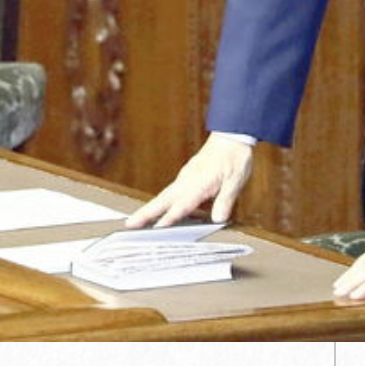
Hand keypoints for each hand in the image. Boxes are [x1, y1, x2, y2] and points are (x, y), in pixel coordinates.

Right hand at [124, 133, 253, 227]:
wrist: (232, 136)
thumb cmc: (234, 157)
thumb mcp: (235, 181)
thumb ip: (225, 201)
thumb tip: (218, 219)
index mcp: (198, 183)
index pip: (180, 205)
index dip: (168, 219)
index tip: (155, 229)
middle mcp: (187, 181)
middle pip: (162, 200)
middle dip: (145, 213)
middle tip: (129, 224)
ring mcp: (186, 177)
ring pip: (165, 196)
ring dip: (151, 209)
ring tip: (138, 222)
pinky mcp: (188, 176)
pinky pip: (174, 192)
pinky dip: (165, 203)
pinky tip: (167, 211)